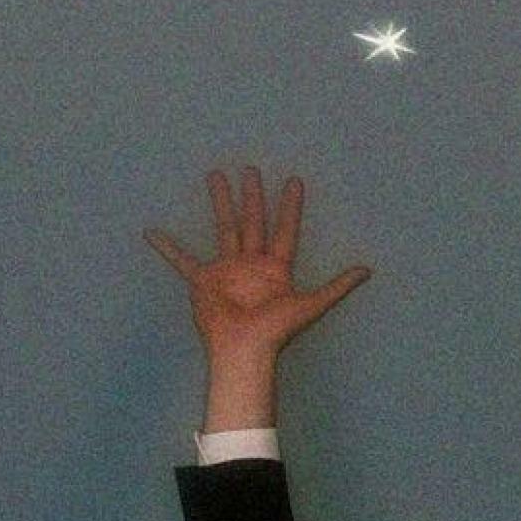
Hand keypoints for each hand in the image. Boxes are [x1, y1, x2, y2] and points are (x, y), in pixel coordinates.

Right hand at [148, 168, 369, 426]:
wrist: (243, 351)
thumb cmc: (276, 332)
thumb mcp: (311, 305)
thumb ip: (337, 286)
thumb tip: (368, 270)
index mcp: (276, 268)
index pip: (286, 229)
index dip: (291, 207)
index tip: (295, 181)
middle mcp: (251, 264)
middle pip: (253, 221)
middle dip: (253, 195)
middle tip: (251, 168)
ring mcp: (227, 271)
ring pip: (223, 227)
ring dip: (220, 202)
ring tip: (215, 174)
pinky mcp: (204, 281)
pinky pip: (183, 261)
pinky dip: (168, 248)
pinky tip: (152, 232)